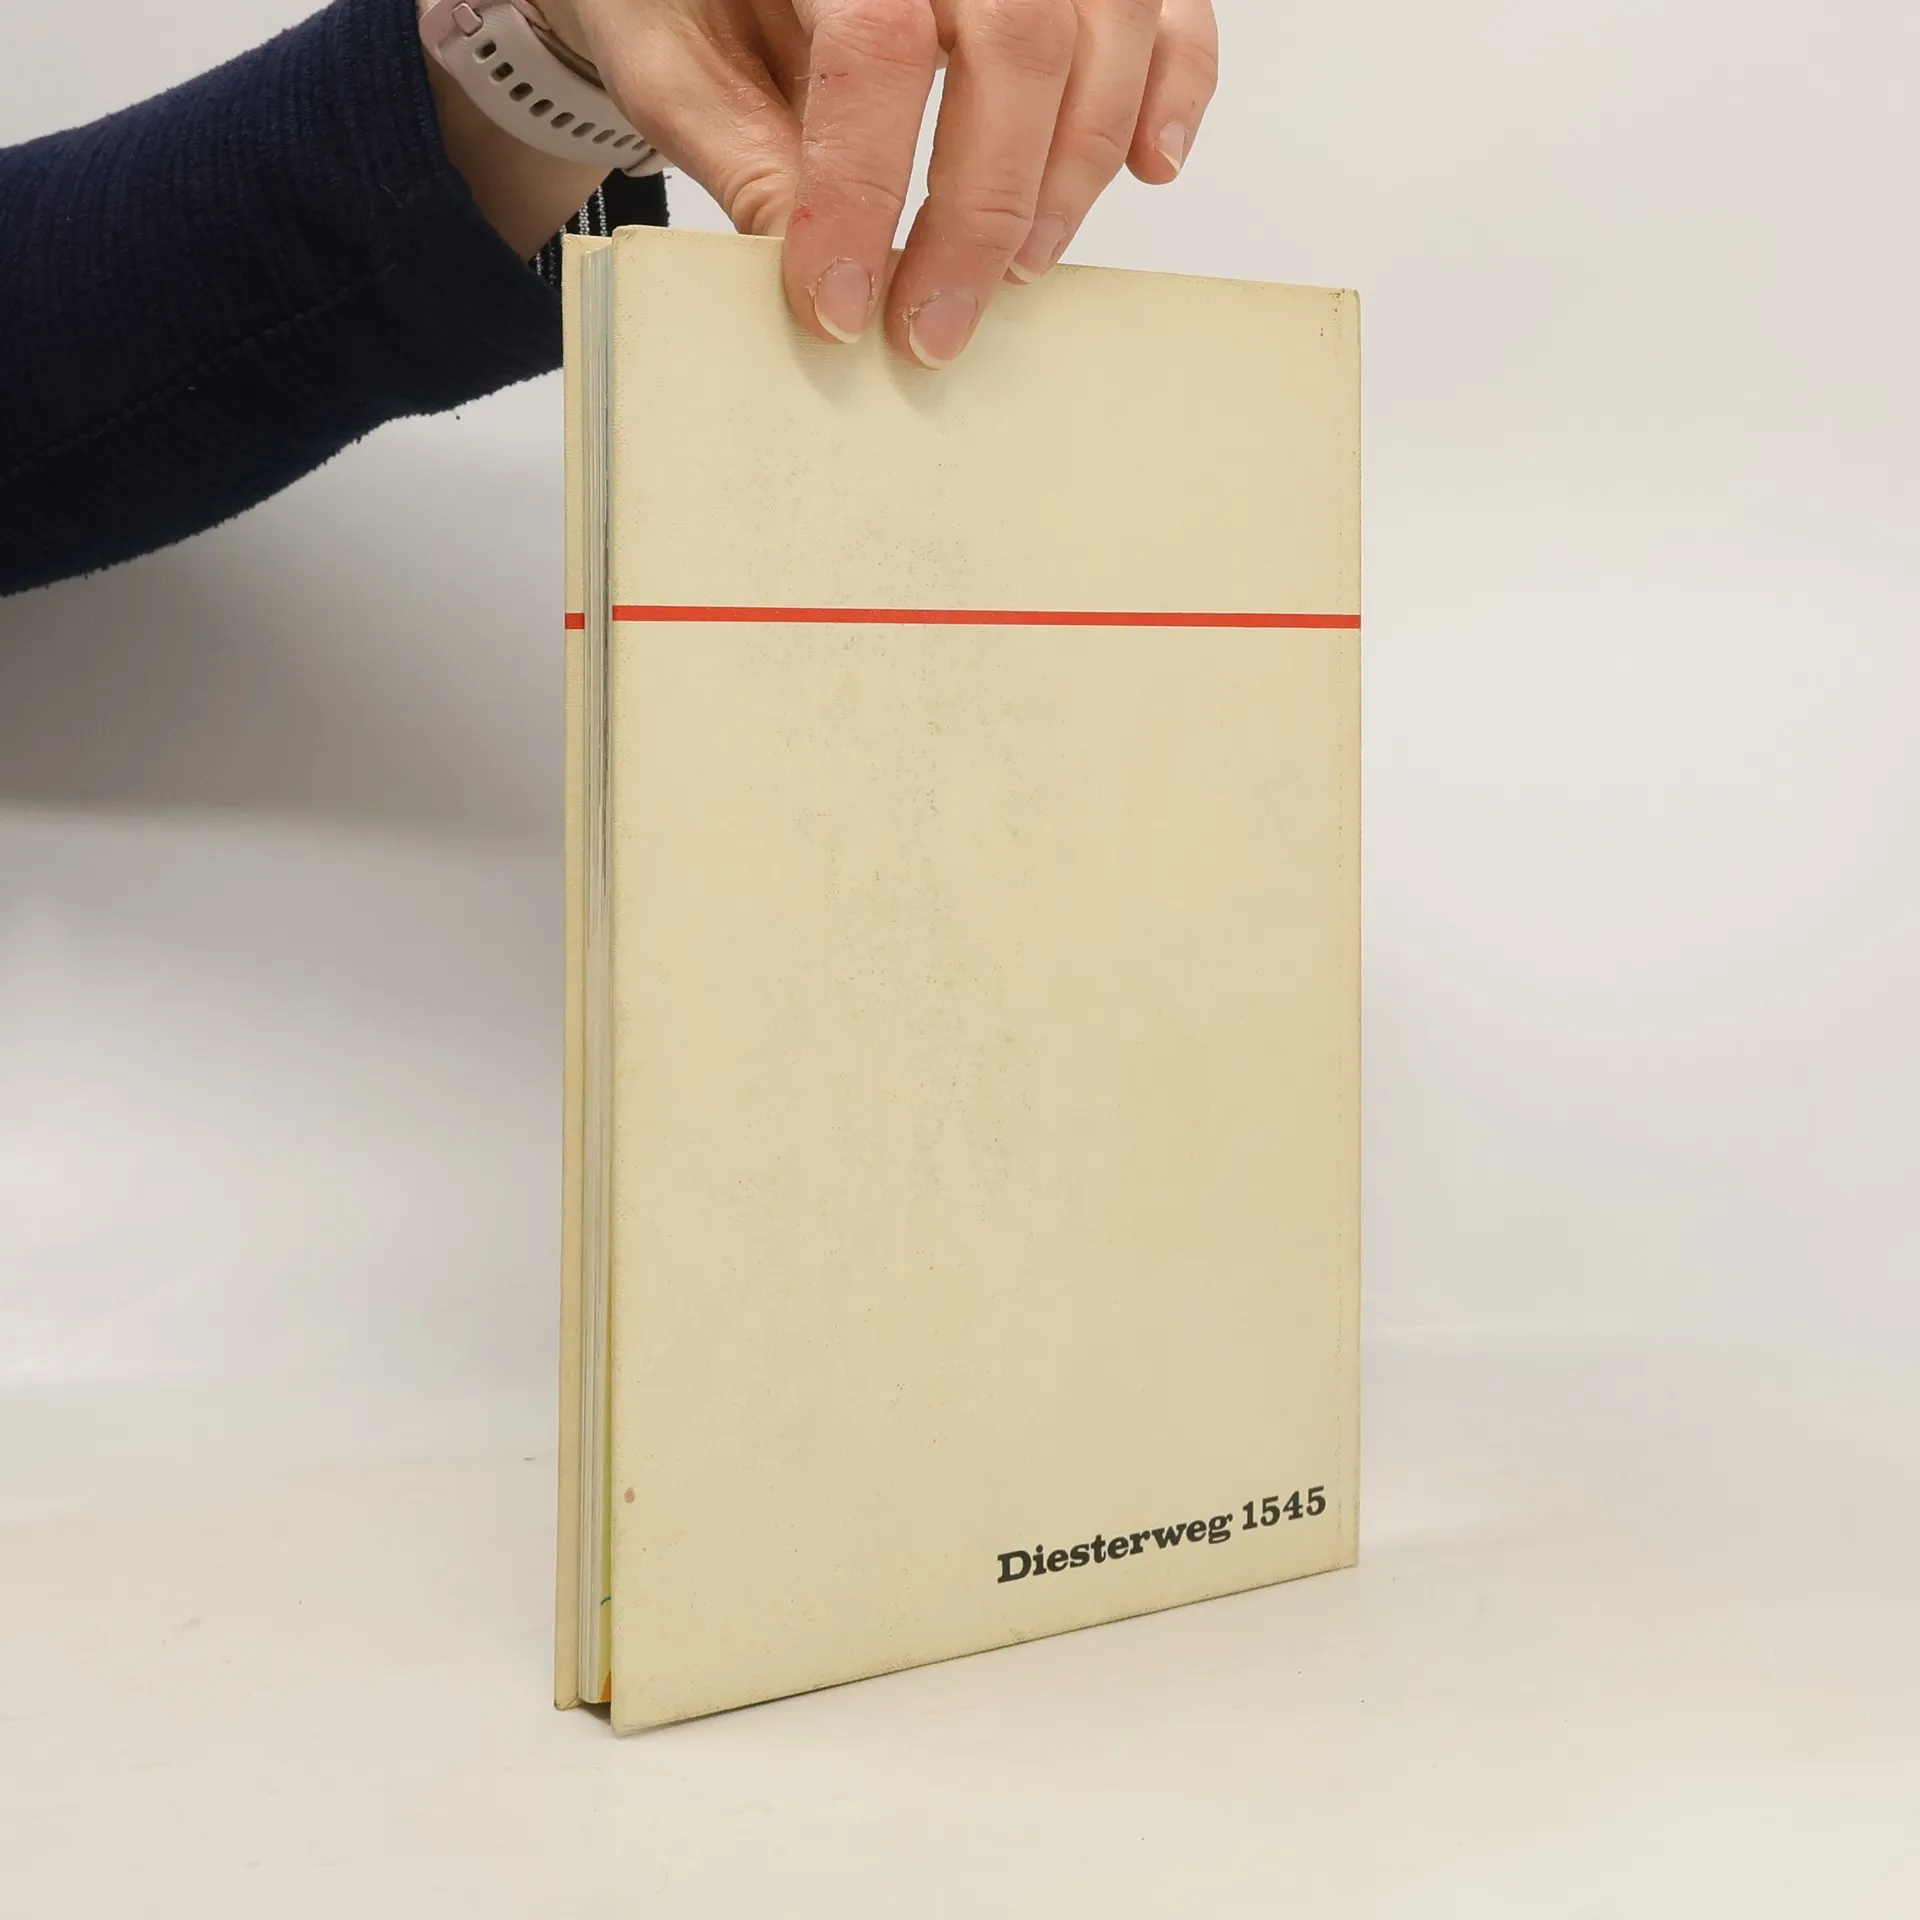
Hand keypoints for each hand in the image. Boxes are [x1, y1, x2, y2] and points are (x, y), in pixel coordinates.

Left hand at [538, 0, 1217, 365]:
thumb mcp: (676, 63)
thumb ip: (744, 157)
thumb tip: (817, 268)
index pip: (878, 41)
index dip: (863, 188)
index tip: (842, 304)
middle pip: (1018, 42)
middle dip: (980, 214)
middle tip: (933, 329)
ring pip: (1107, 34)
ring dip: (1071, 175)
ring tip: (1016, 272)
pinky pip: (1170, 14)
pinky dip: (1177, 92)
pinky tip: (1146, 167)